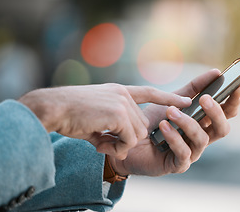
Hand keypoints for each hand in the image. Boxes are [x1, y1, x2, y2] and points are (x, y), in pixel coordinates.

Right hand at [18, 84, 190, 159]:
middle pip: (141, 125)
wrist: (53, 108)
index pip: (150, 93)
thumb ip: (114, 127)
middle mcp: (124, 94)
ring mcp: (123, 102)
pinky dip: (116, 148)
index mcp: (119, 91)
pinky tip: (100, 144)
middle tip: (104, 142)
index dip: (168, 98)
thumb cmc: (70, 114)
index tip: (186, 101)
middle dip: (126, 139)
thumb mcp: (96, 118)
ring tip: (100, 143)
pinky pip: (129, 139)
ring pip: (137, 133)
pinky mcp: (119, 113)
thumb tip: (126, 146)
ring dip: (120, 145)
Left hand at [109, 69, 239, 174]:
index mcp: (203, 122)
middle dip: (216, 113)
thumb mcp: (172, 99)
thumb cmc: (152, 120)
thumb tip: (215, 72)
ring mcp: (192, 152)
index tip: (237, 86)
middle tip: (204, 99)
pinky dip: (175, 137)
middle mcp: (201, 137)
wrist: (128, 139)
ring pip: (202, 139)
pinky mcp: (178, 164)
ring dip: (188, 123)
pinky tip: (163, 126)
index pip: (226, 113)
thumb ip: (193, 88)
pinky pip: (183, 152)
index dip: (233, 101)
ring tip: (171, 111)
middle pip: (222, 128)